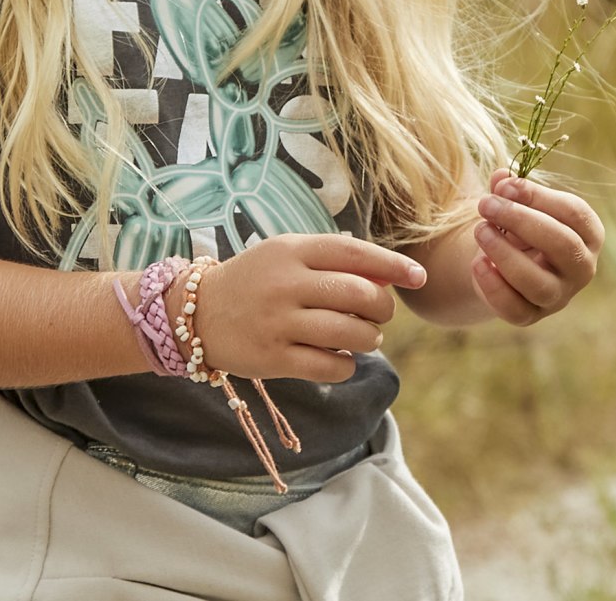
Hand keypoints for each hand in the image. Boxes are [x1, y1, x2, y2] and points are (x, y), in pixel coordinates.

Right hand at [186, 233, 427, 383]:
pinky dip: (347, 365)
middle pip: (359, 294)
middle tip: (380, 315)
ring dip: (369, 338)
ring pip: (350, 333)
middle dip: (382, 308)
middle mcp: (285, 283)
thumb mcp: (288, 254)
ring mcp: (277, 322)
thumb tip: (390, 272)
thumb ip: (334, 259)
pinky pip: (329, 366)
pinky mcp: (271, 359)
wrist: (196, 312)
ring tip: (364, 337)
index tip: (419, 277)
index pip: (355, 253)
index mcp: (292, 249)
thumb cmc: (257, 279)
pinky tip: (341, 358)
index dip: (393, 264)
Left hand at [470, 171, 604, 325]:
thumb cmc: (519, 226)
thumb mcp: (517, 203)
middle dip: (521, 221)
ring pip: (539, 283)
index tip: (504, 185)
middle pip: (563, 245)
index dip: (538, 196)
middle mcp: (582, 268)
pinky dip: (493, 286)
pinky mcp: (532, 316)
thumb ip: (509, 189)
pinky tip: (476, 263)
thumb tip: (500, 177)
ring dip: (505, 254)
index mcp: (589, 233)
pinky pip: (515, 309)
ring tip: (480, 230)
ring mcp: (559, 296)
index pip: (574, 213)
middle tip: (486, 205)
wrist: (502, 263)